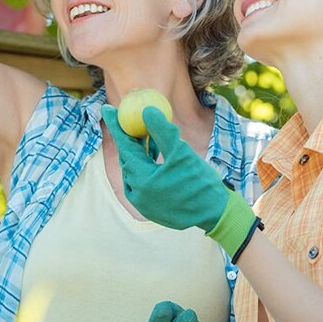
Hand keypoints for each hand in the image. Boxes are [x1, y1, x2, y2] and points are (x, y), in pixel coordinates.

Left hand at [102, 104, 260, 259]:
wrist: (216, 213)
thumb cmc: (200, 181)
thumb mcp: (182, 152)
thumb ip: (162, 131)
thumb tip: (146, 110)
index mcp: (143, 181)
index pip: (124, 147)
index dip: (116, 126)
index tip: (107, 108)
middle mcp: (137, 194)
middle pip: (128, 159)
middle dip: (127, 138)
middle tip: (128, 120)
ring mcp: (142, 204)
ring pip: (135, 170)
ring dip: (139, 152)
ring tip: (147, 135)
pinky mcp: (150, 208)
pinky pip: (142, 182)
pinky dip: (145, 166)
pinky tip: (155, 154)